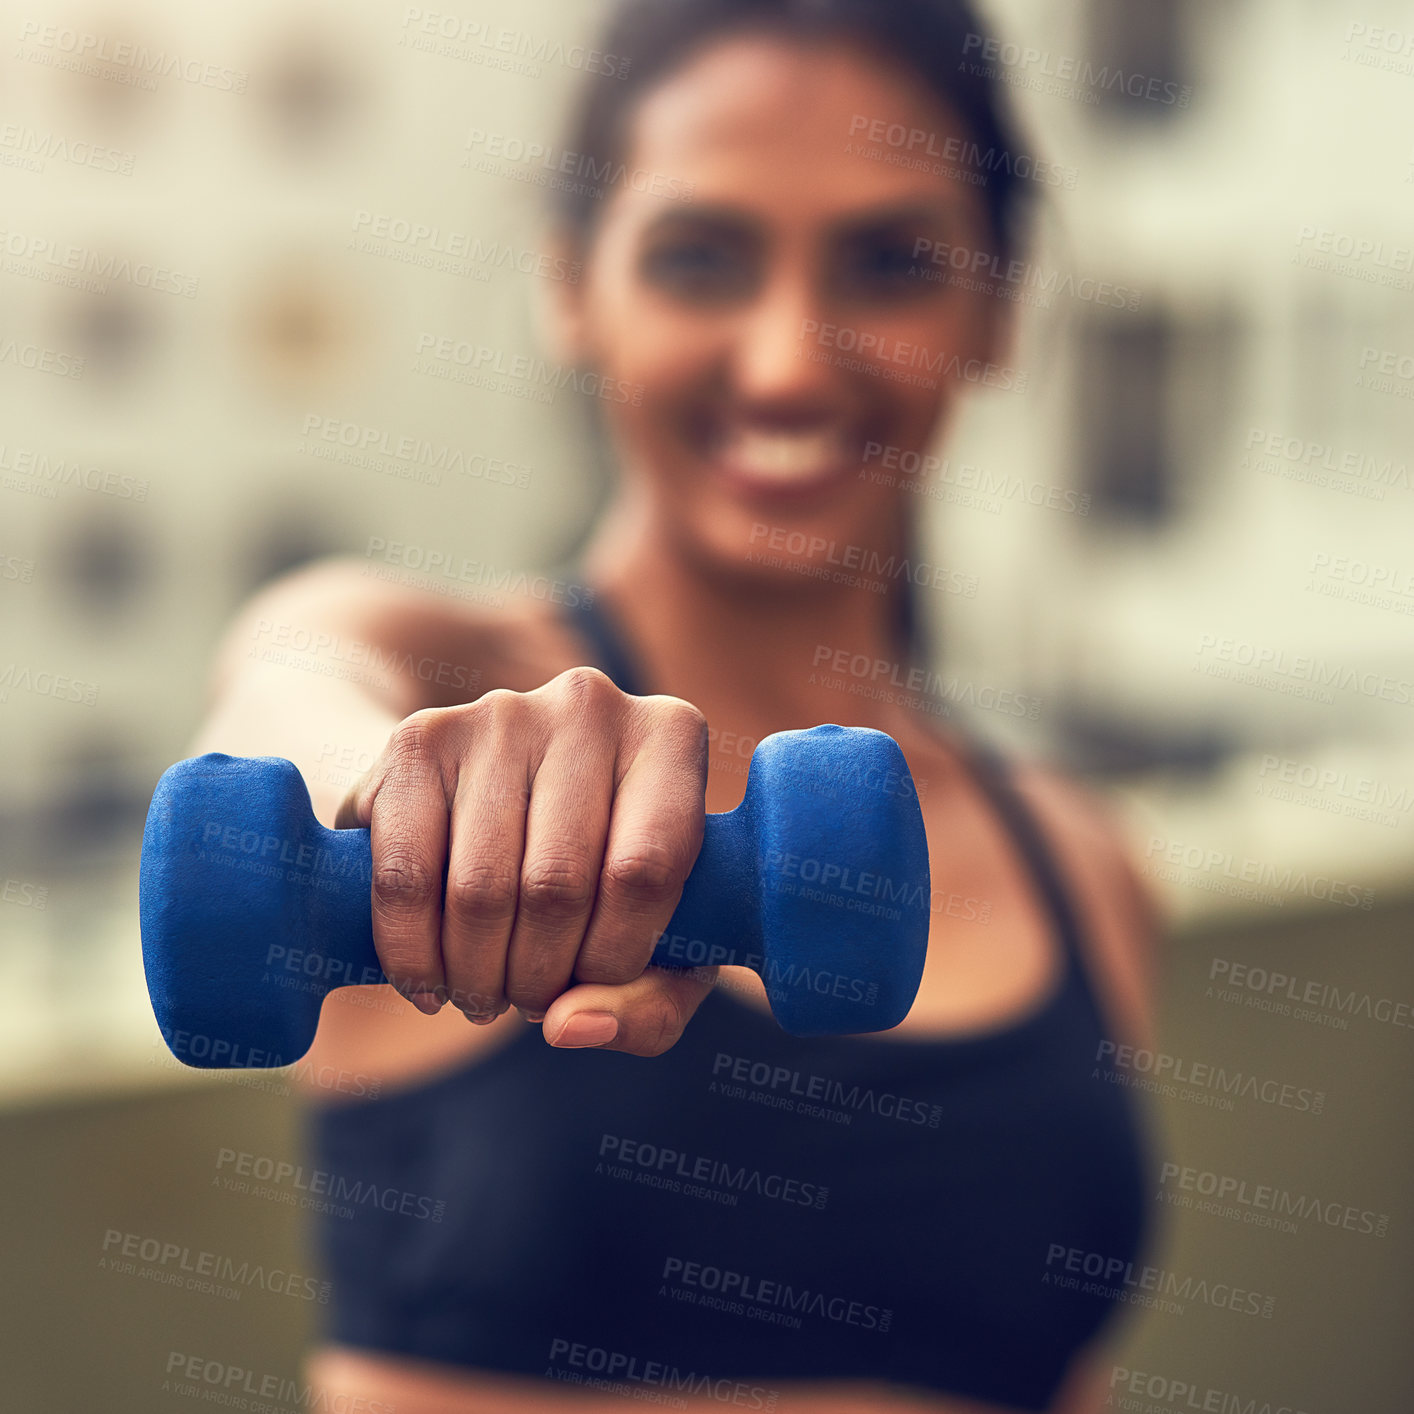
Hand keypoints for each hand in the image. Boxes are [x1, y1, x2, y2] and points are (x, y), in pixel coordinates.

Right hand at [335, 667, 715, 1055]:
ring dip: (476, 975)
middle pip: (557, 884)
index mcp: (671, 736)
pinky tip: (427, 982)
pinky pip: (405, 874)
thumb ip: (647, 1006)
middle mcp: (590, 705)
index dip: (614, 957)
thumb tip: (568, 1025)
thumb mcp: (660, 946)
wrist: (496, 794)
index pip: (645, 870)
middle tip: (526, 1001)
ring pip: (481, 888)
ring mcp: (499, 714)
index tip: (592, 985)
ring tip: (481, 996)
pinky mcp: (417, 739)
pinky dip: (411, 953)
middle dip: (537, 976)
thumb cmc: (603, 879)